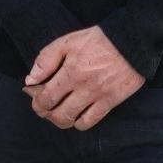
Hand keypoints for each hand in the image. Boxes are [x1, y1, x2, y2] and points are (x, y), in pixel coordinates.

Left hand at [20, 25, 145, 129]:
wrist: (131, 42)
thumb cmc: (97, 40)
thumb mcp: (68, 41)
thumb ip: (46, 59)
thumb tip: (31, 80)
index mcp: (70, 71)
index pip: (46, 98)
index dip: (36, 102)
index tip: (34, 97)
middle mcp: (83, 88)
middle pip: (57, 113)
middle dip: (46, 113)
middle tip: (44, 107)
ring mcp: (98, 97)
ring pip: (72, 120)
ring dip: (60, 120)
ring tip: (59, 111)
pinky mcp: (111, 102)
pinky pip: (90, 122)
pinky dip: (79, 123)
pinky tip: (77, 115)